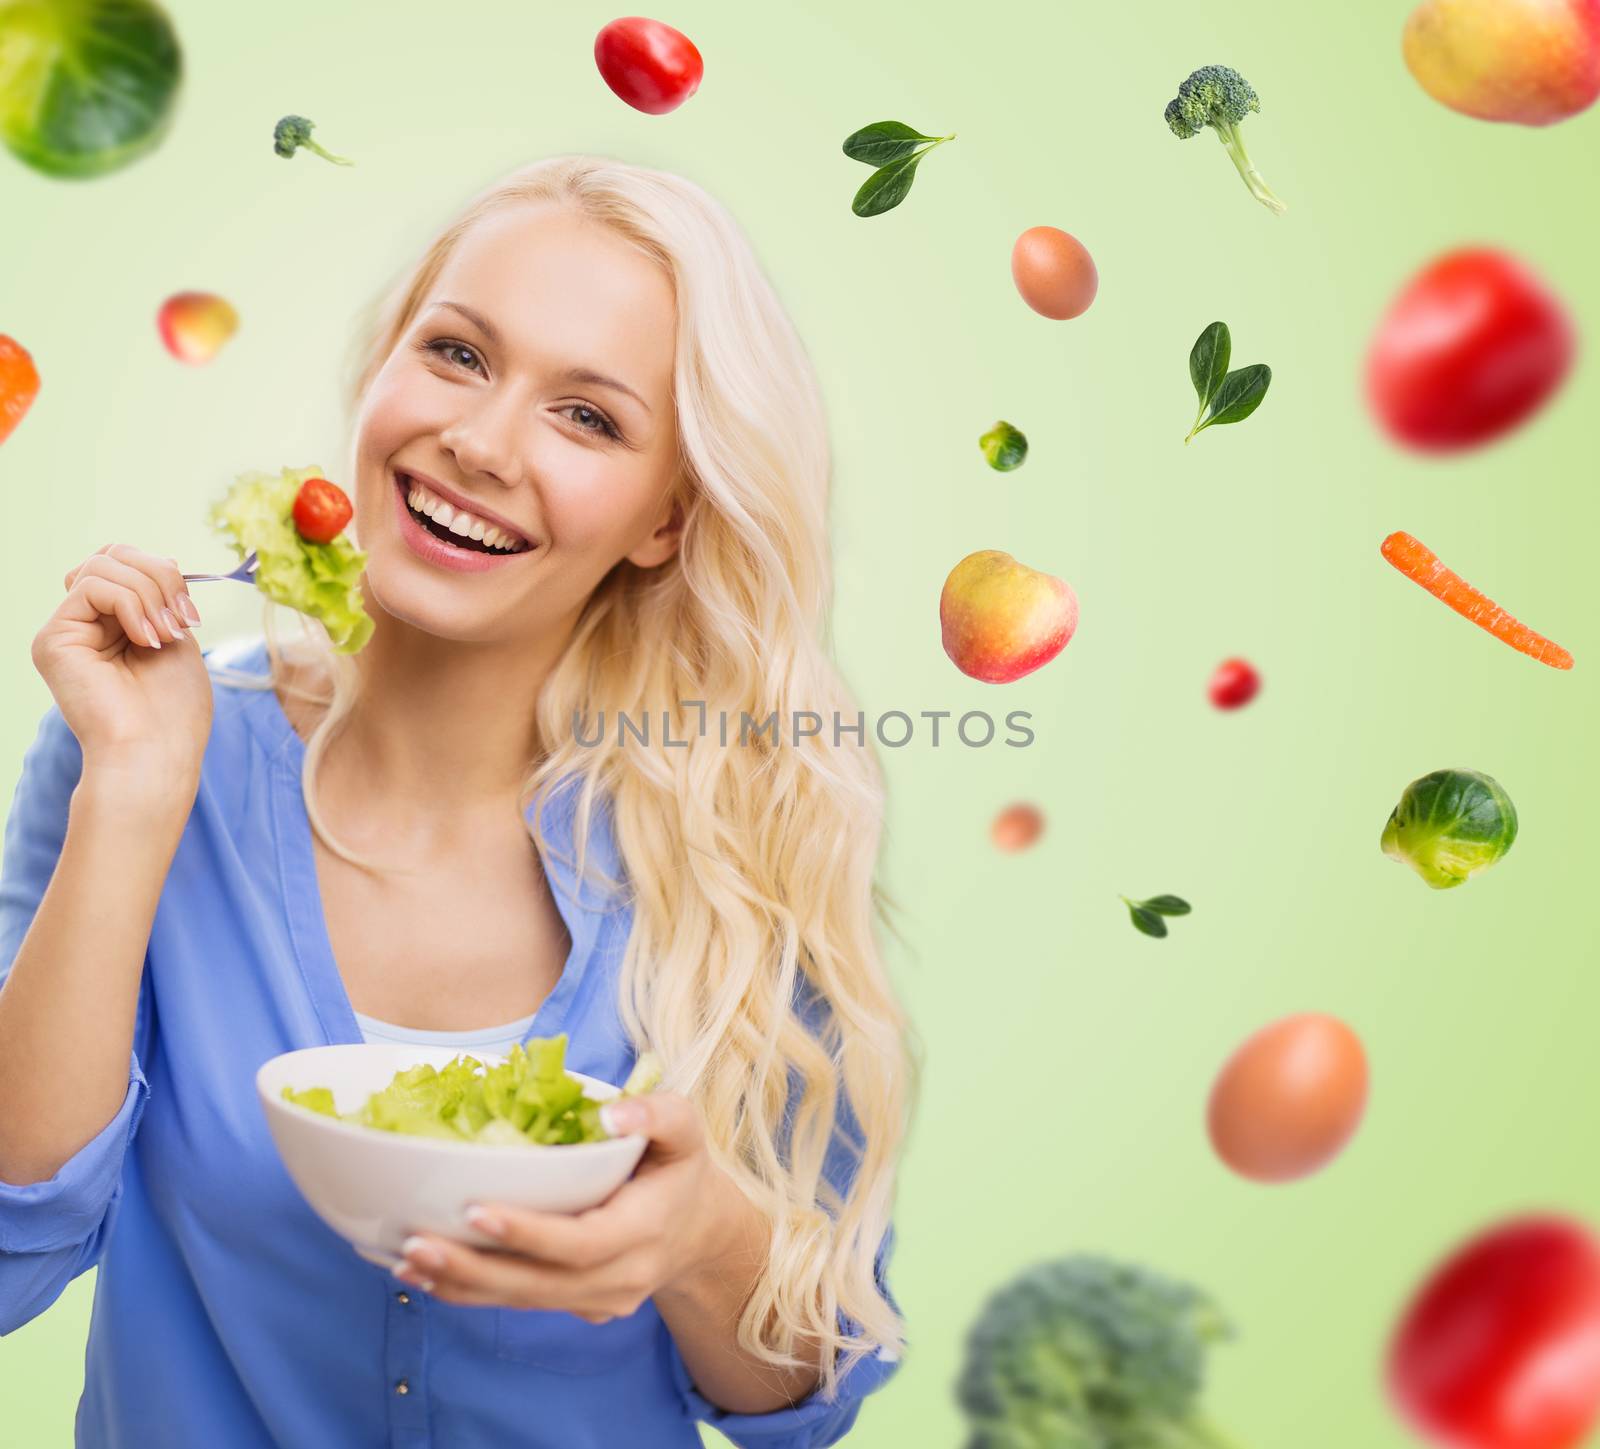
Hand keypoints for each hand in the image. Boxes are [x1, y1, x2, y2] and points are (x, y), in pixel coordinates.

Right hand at [33, 543, 211, 782]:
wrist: (156, 753)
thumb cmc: (174, 710)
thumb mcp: (178, 637)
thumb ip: (162, 599)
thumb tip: (166, 560)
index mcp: (113, 624)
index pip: (126, 563)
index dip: (162, 571)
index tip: (190, 610)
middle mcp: (83, 624)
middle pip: (113, 555)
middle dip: (160, 576)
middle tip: (182, 620)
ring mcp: (65, 631)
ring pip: (103, 565)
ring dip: (150, 594)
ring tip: (165, 636)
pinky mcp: (53, 639)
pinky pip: (93, 586)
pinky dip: (132, 605)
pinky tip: (146, 640)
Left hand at [395, 1092, 750, 1322]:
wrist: (700, 1231)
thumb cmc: (681, 1168)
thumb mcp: (685, 1128)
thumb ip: (657, 1112)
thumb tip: (610, 1114)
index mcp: (645, 1230)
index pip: (582, 1243)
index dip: (528, 1233)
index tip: (476, 1209)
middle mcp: (622, 1279)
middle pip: (540, 1284)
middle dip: (474, 1268)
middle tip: (415, 1244)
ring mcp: (599, 1302)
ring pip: (523, 1301)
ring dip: (461, 1285)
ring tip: (404, 1260)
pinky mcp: (577, 1308)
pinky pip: (521, 1304)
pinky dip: (470, 1292)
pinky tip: (425, 1275)